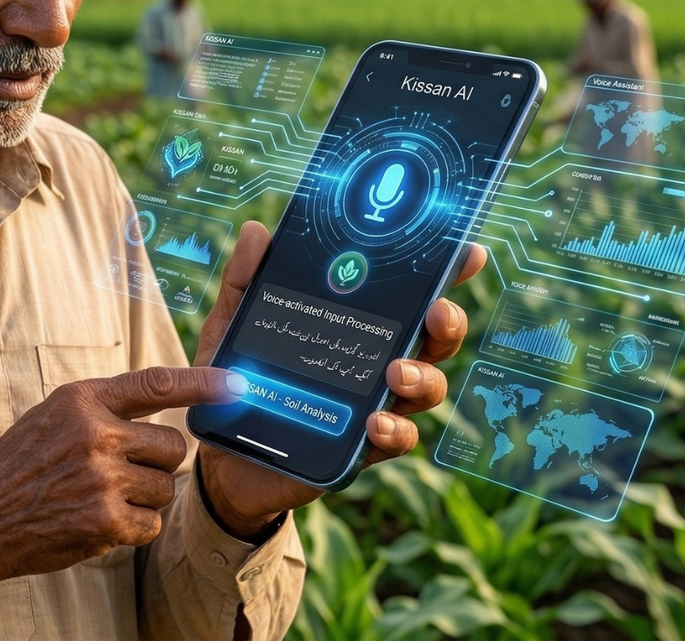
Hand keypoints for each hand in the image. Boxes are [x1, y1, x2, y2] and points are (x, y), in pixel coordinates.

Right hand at [0, 367, 241, 606]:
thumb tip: (161, 403)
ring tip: (102, 496)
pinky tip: (101, 521)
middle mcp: (96, 434)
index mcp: (83, 400)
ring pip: (165, 487)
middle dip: (158, 462)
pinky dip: (134, 527)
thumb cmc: (18, 466)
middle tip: (124, 471)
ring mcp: (102, 478)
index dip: (202, 382)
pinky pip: (151, 523)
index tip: (237, 383)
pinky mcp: (105, 521)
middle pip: (173, 446)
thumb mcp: (52, 416)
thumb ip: (103, 407)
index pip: (156, 384)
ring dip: (145, 497)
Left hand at [193, 222, 486, 535]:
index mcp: (354, 325)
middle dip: (446, 324)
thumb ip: (245, 281)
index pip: (408, 294)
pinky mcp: (360, 449)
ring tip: (398, 373)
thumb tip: (256, 231)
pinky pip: (396, 440)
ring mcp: (373, 406)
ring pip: (426, 388)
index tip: (465, 252)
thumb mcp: (233, 325)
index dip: (444, 273)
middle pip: (432, 340)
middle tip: (437, 311)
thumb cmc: (234, 379)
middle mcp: (375, 363)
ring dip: (423, 378)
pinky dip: (394, 431)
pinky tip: (375, 423)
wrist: (218, 454)